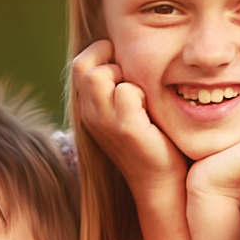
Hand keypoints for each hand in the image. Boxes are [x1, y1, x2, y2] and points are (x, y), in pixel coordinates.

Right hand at [71, 39, 186, 205]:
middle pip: (83, 65)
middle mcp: (90, 115)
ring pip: (99, 74)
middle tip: (131, 74)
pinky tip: (150, 108)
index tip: (124, 67)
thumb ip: (120, 88)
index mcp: (89, 109)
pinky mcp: (126, 129)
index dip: (101, 55)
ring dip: (123, 73)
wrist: (160, 184)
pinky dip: (141, 91)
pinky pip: (127, 90)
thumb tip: (127, 55)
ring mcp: (105, 122)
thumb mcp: (126, 112)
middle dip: (109, 58)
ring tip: (139, 92)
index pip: (79, 64)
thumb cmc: (151, 143)